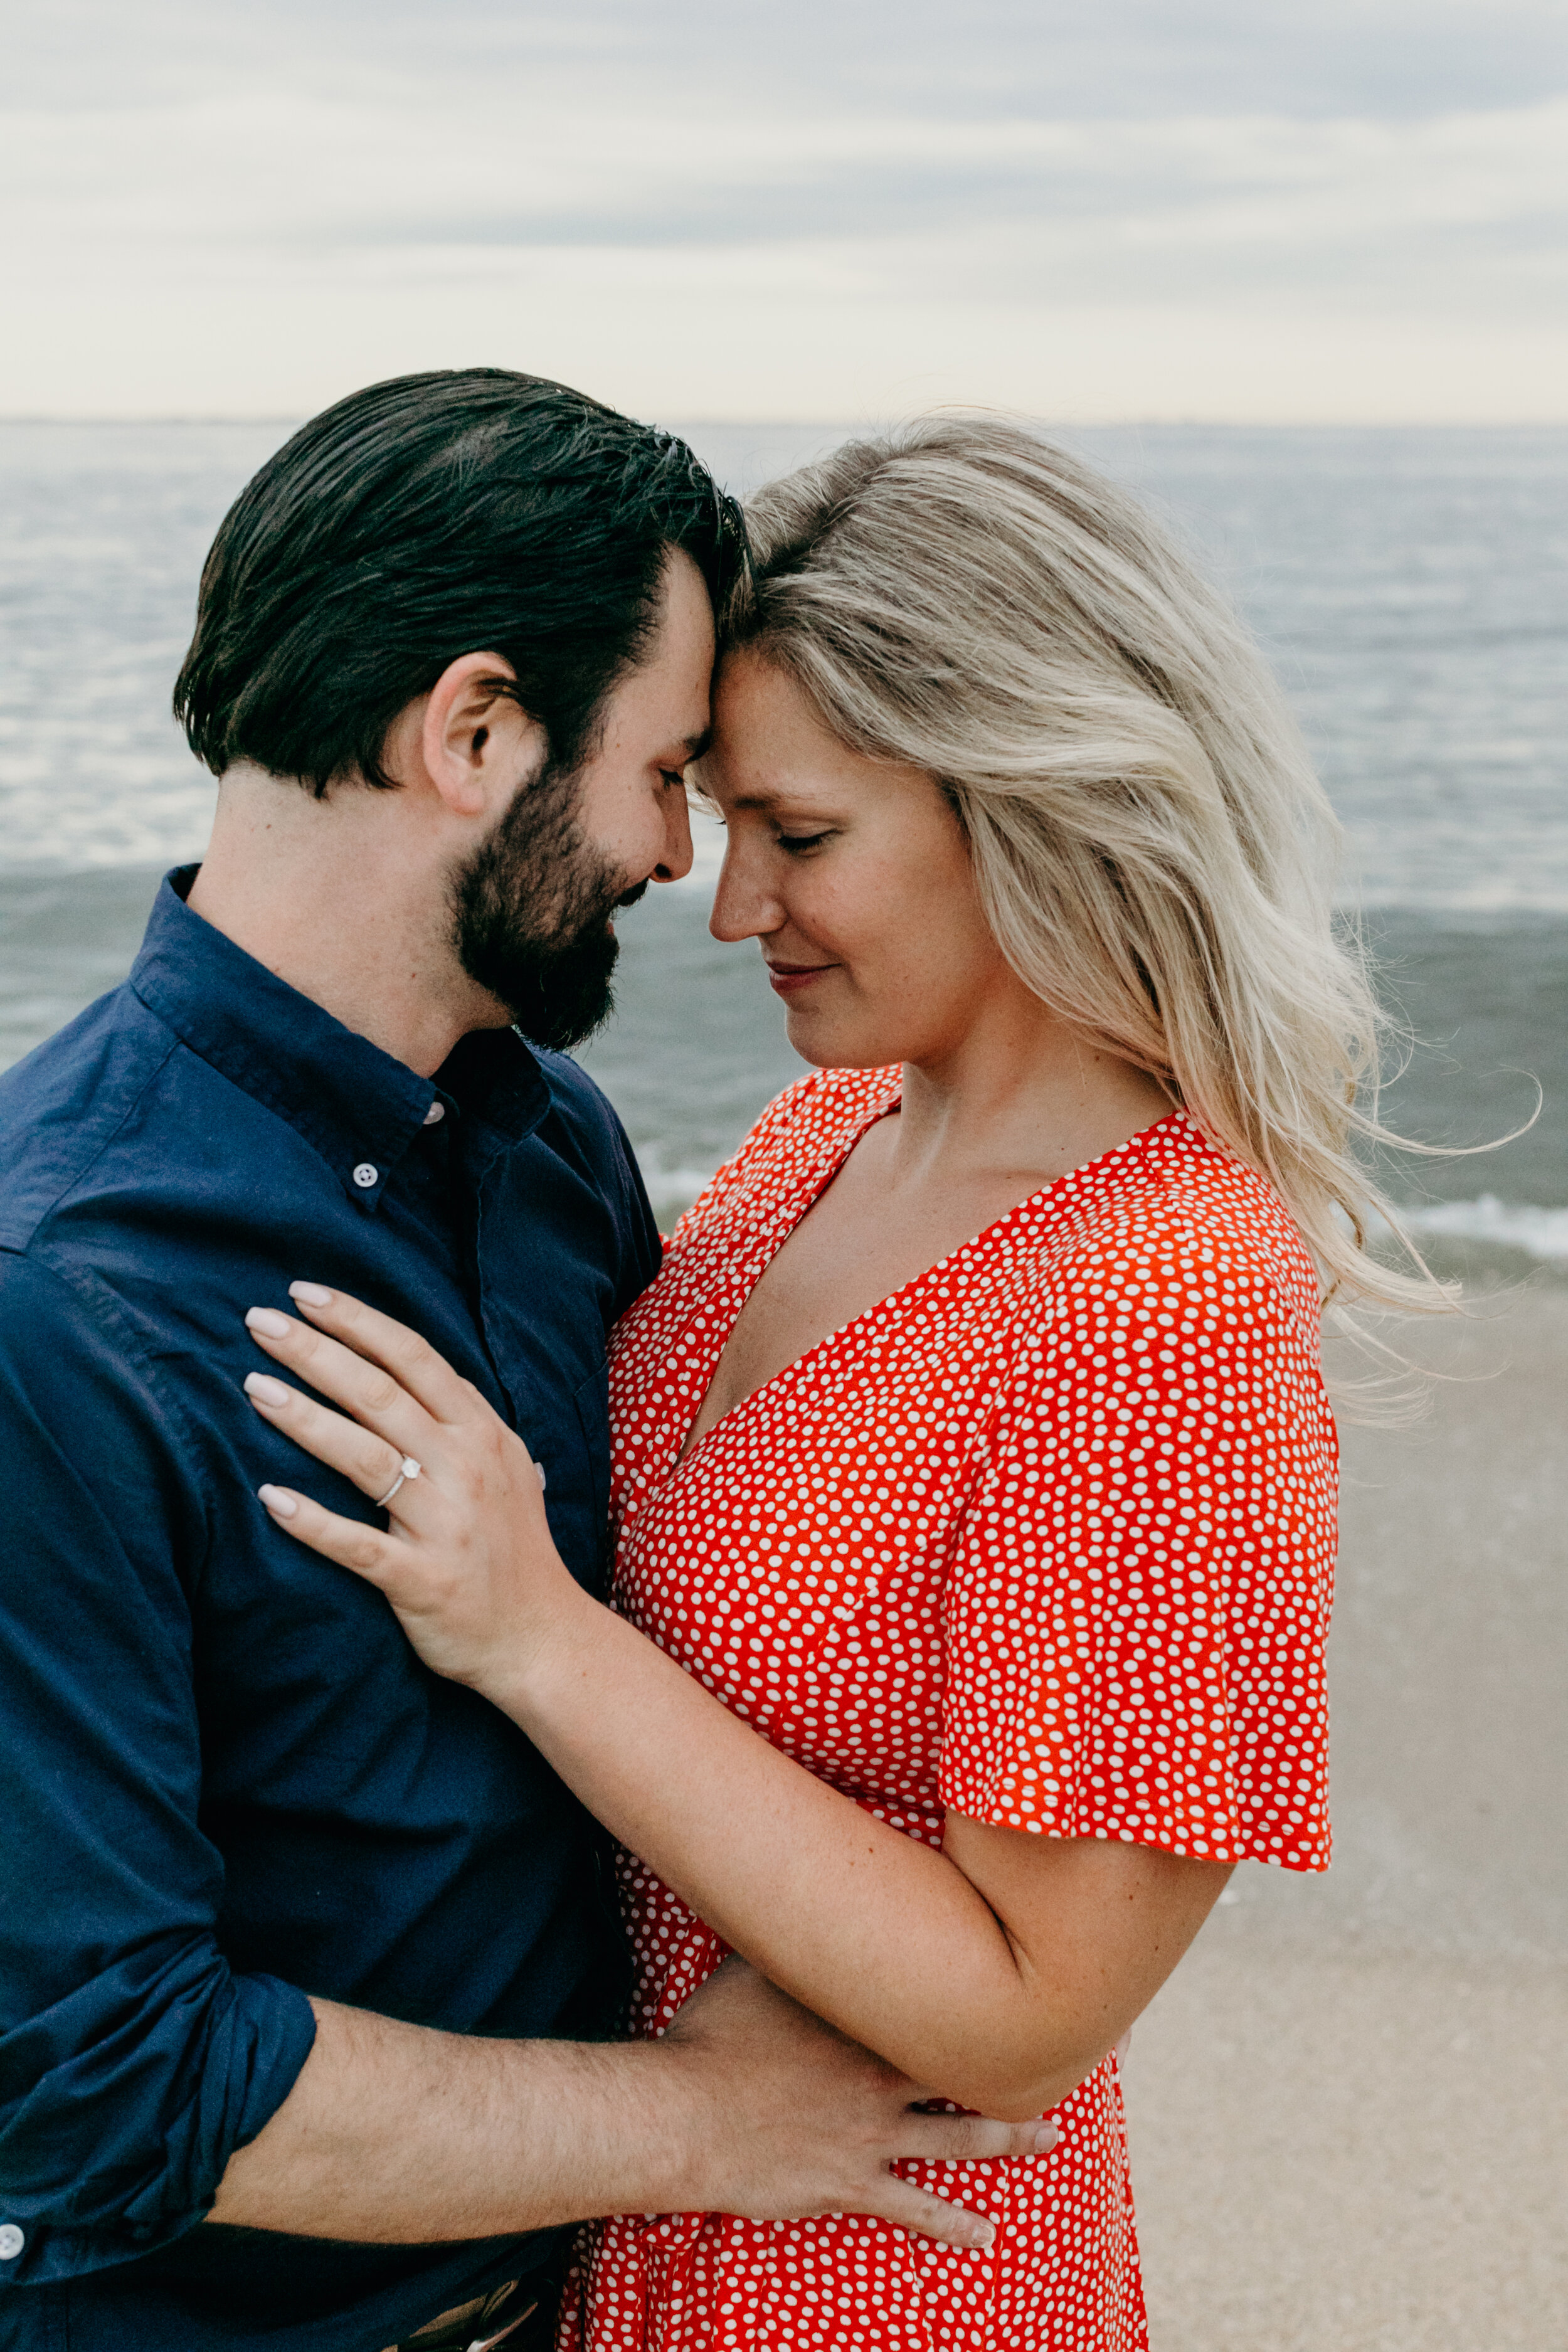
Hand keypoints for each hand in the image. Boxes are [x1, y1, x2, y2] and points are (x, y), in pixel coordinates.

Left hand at [241, 1283, 579, 1696]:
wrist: (540, 1637)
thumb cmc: (512, 1548)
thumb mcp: (507, 1466)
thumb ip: (465, 1417)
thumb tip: (422, 1369)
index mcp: (481, 1433)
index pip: (414, 1357)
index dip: (357, 1321)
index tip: (305, 1295)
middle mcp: (464, 1467)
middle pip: (380, 1394)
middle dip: (316, 1352)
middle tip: (258, 1322)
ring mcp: (443, 1523)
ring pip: (365, 1457)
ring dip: (304, 1418)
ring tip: (253, 1388)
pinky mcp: (421, 1579)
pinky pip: (357, 1545)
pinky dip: (311, 1521)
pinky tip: (268, 1498)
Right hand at [659, 1957, 1055, 2247]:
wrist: (684, 2115)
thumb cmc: (712, 2035)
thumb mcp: (750, 1967)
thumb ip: (791, 1940)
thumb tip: (802, 1889)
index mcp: (865, 2018)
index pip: (943, 1992)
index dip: (989, 1983)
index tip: (1031, 1971)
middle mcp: (883, 2071)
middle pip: (971, 2064)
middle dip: (1024, 2060)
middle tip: (1070, 2055)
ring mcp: (873, 2132)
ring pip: (963, 2136)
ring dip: (1011, 2138)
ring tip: (1049, 2137)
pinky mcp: (853, 2183)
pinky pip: (917, 2209)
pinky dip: (954, 2224)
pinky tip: (987, 2235)